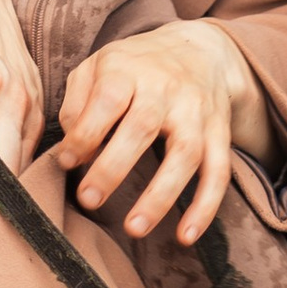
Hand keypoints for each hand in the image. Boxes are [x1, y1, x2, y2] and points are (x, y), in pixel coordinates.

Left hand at [51, 19, 272, 243]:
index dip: (86, 133)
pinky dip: (205, 206)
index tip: (66, 162)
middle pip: (144, 127)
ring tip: (135, 229)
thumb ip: (76, 104)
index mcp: (129, 69)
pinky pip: (219, 172)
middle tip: (89, 200)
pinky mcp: (220, 133)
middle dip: (114, 167)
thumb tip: (72, 152)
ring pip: (185, 154)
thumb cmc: (134, 67)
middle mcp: (166, 89)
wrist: (199, 50)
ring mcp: (197, 112)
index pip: (107, 100)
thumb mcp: (97, 67)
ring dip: (160, 196)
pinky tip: (185, 236)